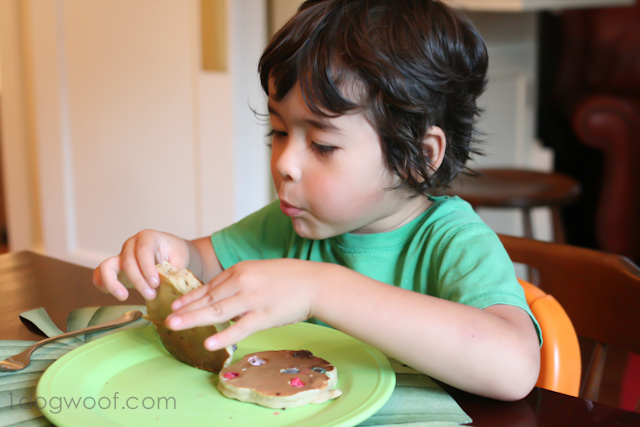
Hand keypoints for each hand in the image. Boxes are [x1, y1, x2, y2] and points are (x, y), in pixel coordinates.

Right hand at [92, 230, 190, 300]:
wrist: (171, 252)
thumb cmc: (175, 254)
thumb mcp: (180, 259)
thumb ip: (174, 270)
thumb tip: (171, 285)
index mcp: (148, 237)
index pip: (144, 251)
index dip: (148, 268)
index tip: (155, 283)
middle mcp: (131, 244)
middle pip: (128, 262)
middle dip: (138, 281)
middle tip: (151, 295)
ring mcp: (121, 255)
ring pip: (107, 266)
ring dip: (114, 284)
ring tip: (124, 296)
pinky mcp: (115, 267)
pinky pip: (100, 273)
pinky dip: (102, 284)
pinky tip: (115, 294)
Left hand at [165, 258, 325, 350]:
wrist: (316, 282)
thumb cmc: (291, 278)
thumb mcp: (261, 271)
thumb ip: (241, 281)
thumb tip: (223, 295)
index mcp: (241, 270)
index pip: (210, 286)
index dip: (191, 297)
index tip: (175, 305)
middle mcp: (243, 282)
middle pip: (208, 298)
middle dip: (186, 309)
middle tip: (166, 318)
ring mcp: (253, 299)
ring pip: (217, 311)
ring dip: (194, 319)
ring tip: (176, 326)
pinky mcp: (265, 316)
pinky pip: (240, 328)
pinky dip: (223, 335)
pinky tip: (209, 342)